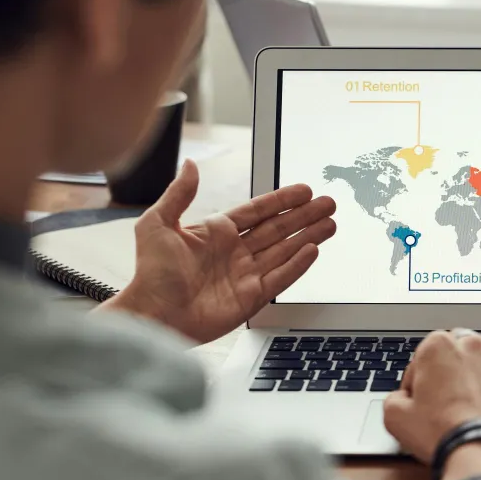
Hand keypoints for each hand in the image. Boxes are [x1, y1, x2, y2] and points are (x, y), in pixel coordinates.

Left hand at [101, 160, 335, 343]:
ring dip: (308, 237)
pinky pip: (281, 278)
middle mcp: (234, 252)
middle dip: (304, 216)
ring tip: (330, 224)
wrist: (154, 314)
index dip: (282, 200)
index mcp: (215, 233)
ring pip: (285, 251)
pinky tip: (313, 250)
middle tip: (328, 204)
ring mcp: (245, 275)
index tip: (304, 190)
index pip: (257, 211)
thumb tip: (191, 165)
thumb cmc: (149, 273)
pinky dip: (298, 265)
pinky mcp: (251, 298)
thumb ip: (179, 194)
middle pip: (278, 229)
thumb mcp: (157, 224)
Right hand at [384, 330, 480, 479]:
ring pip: (477, 363)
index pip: (419, 359)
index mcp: (438, 345)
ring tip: (459, 405)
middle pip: (450, 355)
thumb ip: (393, 398)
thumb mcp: (395, 417)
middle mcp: (471, 346)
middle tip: (437, 403)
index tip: (416, 401)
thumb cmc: (441, 431)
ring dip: (467, 378)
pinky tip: (479, 412)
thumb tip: (400, 399)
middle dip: (443, 374)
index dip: (414, 384)